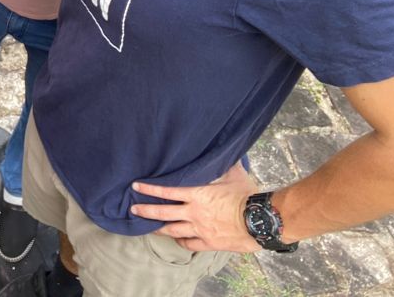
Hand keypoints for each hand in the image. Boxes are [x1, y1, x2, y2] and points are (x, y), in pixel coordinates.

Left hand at [130, 161, 259, 252]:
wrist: (261, 221)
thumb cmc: (247, 196)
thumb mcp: (234, 175)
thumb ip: (223, 164)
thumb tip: (223, 149)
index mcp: (197, 195)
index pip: (166, 191)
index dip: (149, 189)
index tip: (135, 187)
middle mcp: (194, 213)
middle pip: (163, 213)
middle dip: (146, 211)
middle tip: (133, 210)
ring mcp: (200, 230)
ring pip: (173, 231)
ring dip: (160, 228)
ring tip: (149, 227)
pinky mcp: (209, 243)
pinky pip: (190, 244)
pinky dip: (181, 242)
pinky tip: (177, 240)